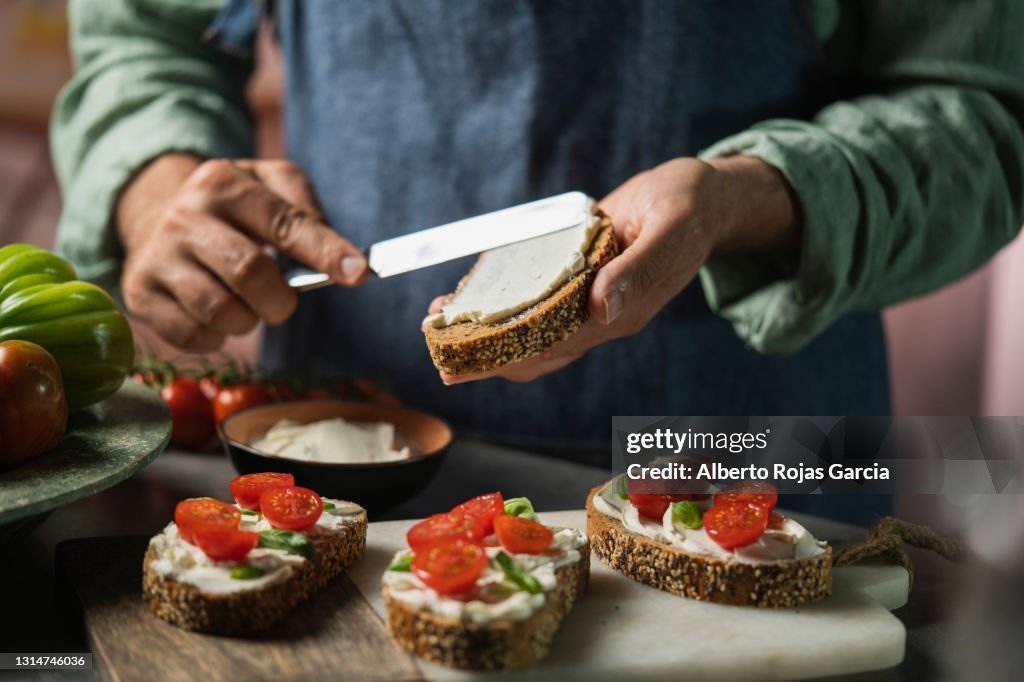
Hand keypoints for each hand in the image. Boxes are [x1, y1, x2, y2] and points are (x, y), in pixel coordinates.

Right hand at [117, 154, 368, 350]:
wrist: (157, 213)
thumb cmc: (234, 207)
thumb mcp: (271, 184)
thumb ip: (307, 210)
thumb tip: (342, 259)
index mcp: (223, 183)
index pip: (284, 222)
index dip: (324, 251)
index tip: (358, 273)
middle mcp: (184, 216)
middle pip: (249, 272)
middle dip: (281, 299)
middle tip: (283, 301)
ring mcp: (156, 256)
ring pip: (219, 311)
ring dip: (249, 321)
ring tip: (246, 305)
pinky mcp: (140, 293)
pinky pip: (191, 336)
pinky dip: (217, 337)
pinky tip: (217, 317)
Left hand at [434, 156, 798, 383]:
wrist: (702, 199)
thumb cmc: (689, 207)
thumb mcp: (671, 229)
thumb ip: (639, 271)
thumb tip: (602, 310)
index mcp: (622, 312)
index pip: (557, 344)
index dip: (509, 354)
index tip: (466, 359)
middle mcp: (602, 316)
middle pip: (537, 348)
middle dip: (487, 354)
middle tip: (439, 353)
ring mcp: (590, 301)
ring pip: (533, 330)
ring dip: (488, 332)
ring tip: (440, 322)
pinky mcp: (581, 280)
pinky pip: (538, 301)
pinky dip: (504, 303)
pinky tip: (473, 294)